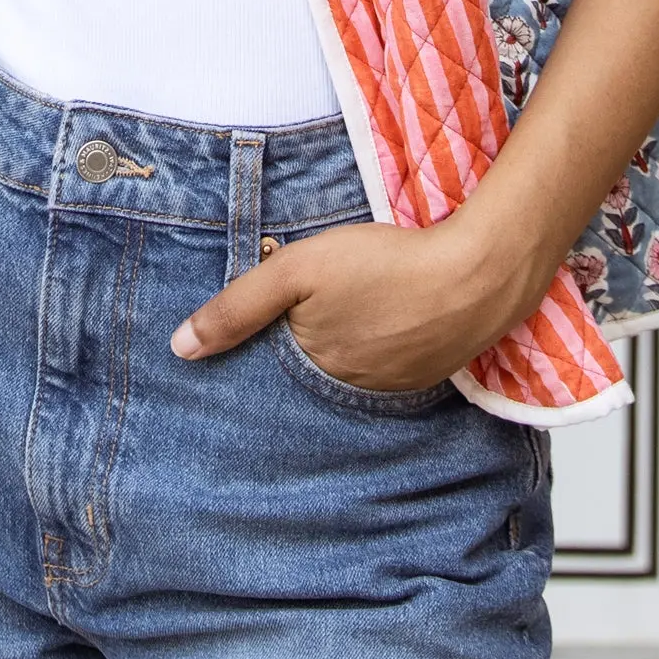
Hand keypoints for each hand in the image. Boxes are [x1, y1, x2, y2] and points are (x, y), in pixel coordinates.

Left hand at [170, 217, 523, 392]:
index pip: (270, 373)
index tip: (256, 335)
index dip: (259, 351)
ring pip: (351, 371)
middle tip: (310, 316)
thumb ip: (237, 307)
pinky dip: (380, 347)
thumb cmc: (384, 265)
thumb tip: (179, 349)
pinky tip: (385, 319)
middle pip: (311, 374)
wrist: (480, 272)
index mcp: (314, 373)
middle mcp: (351, 393)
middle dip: (301, 354)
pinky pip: (389, 367)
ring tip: (347, 315)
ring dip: (344, 349)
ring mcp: (393, 387)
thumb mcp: (298, 271)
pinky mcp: (428, 373)